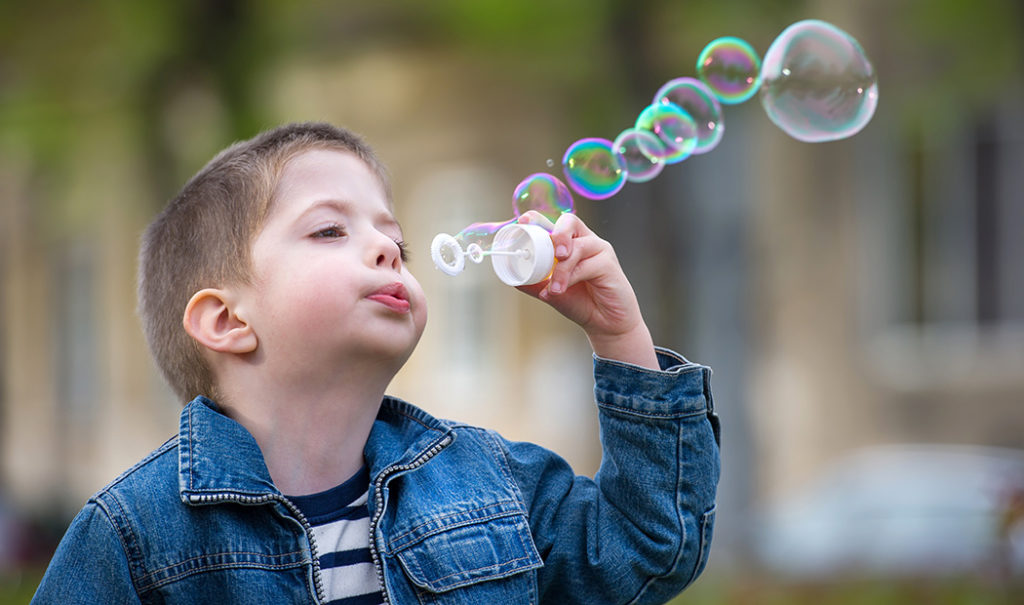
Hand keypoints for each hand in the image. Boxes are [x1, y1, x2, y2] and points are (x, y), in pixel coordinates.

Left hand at [515, 211, 658, 368]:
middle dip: (556, 233)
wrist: (605, 324)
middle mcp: (585, 241)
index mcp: (570, 243)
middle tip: (550, 252)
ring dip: (561, 269)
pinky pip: (588, 265)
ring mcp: (599, 250)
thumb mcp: (551, 292)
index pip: (554, 223)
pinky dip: (571, 277)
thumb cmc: (581, 302)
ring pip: (576, 247)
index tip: (523, 222)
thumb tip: (512, 277)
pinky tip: (562, 290)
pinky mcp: (609, 264)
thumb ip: (534, 283)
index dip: (538, 219)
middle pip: (569, 222)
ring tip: (554, 289)